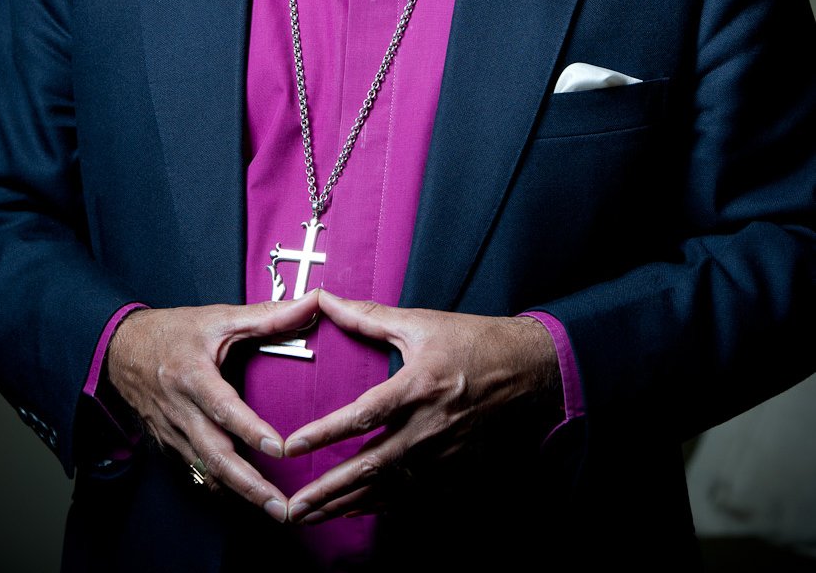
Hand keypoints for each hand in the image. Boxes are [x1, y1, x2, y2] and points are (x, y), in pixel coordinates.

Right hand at [105, 293, 319, 520]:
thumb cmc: (173, 332)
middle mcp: (182, 410)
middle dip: (250, 485)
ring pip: (206, 471)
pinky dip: (220, 487)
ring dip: (240, 493)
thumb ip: (266, 316)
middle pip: (215, 456)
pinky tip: (244, 499)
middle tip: (281, 507)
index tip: (278, 449)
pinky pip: (196, 471)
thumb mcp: (219, 318)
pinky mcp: (169, 445)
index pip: (224, 408)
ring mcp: (173, 433)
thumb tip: (310, 303)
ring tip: (273, 511)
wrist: (121, 350)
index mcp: (194, 376)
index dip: (250, 430)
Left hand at [282, 291, 559, 523]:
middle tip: (291, 509)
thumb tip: (323, 298)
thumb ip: (367, 315)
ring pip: (386, 488)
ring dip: (345, 504)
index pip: (363, 416)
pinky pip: (410, 495)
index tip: (291, 447)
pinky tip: (350, 510)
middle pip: (370, 465)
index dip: (324, 433)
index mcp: (417, 385)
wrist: (525, 370)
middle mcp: (428, 425)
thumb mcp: (419, 321)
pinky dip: (377, 505)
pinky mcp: (454, 468)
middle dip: (327, 490)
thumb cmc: (470, 341)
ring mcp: (443, 453)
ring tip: (308, 517)